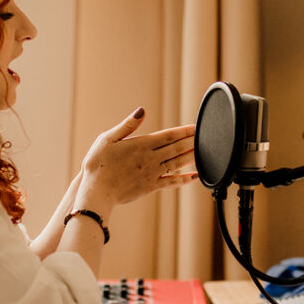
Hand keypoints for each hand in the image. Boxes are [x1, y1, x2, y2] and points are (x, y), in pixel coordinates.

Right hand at [76, 107, 196, 212]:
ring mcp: (152, 174)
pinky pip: (172, 182)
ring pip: (178, 163)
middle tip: (207, 137)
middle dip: (193, 142)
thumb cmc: (97, 164)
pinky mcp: (151, 187)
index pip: (168, 135)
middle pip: (177, 148)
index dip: (184, 131)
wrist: (96, 192)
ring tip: (206, 152)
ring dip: (193, 157)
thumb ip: (127, 125)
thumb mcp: (107, 139)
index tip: (196, 127)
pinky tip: (195, 176)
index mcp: (141, 145)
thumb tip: (141, 111)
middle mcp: (150, 159)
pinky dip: (185, 179)